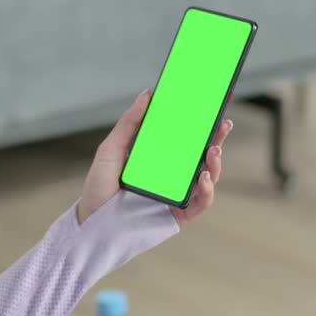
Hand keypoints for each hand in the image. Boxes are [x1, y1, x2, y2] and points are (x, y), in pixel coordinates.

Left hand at [77, 90, 232, 227]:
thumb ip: (130, 123)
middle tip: (224, 122)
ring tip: (214, 149)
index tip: (214, 100)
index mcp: (160, 156)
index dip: (202, 120)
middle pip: (202, 154)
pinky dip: (207, 190)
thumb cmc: (100, 187)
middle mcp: (173, 174)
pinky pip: (201, 203)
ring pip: (208, 176)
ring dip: (216, 163)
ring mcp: (178, 194)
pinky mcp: (179, 214)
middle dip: (218, 137)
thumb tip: (148, 94)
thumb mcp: (111, 149)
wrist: (91, 221)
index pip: (186, 135)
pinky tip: (204, 177)